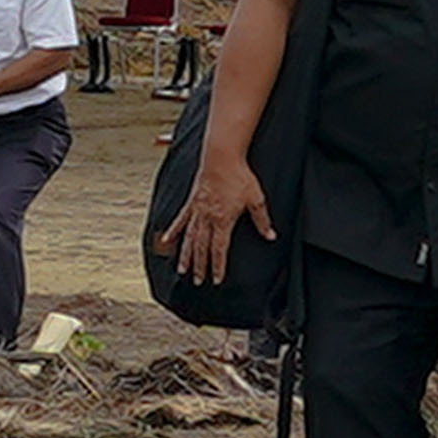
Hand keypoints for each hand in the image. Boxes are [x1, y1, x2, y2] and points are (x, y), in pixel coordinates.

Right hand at [158, 146, 272, 283]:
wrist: (222, 156)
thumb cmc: (240, 175)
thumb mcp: (256, 199)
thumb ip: (262, 220)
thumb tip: (271, 236)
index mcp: (223, 220)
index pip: (219, 249)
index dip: (218, 266)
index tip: (216, 279)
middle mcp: (207, 218)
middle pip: (202, 248)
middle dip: (200, 266)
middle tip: (198, 281)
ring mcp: (197, 210)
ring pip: (189, 238)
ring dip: (185, 255)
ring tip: (181, 270)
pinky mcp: (191, 202)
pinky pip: (181, 220)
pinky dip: (173, 231)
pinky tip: (166, 241)